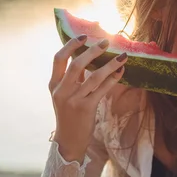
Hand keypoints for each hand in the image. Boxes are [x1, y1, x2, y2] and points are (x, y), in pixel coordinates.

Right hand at [48, 35, 126, 161]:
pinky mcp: (86, 108)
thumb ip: (73, 78)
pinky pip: (102, 90)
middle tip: (106, 42)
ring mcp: (74, 100)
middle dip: (92, 51)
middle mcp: (61, 91)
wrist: (69, 140)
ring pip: (93, 76)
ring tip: (122, 56)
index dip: (70, 45)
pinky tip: (121, 73)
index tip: (83, 36)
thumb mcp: (65, 95)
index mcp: (54, 84)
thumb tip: (87, 58)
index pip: (59, 59)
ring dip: (110, 65)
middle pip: (77, 64)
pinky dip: (113, 79)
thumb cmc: (69, 115)